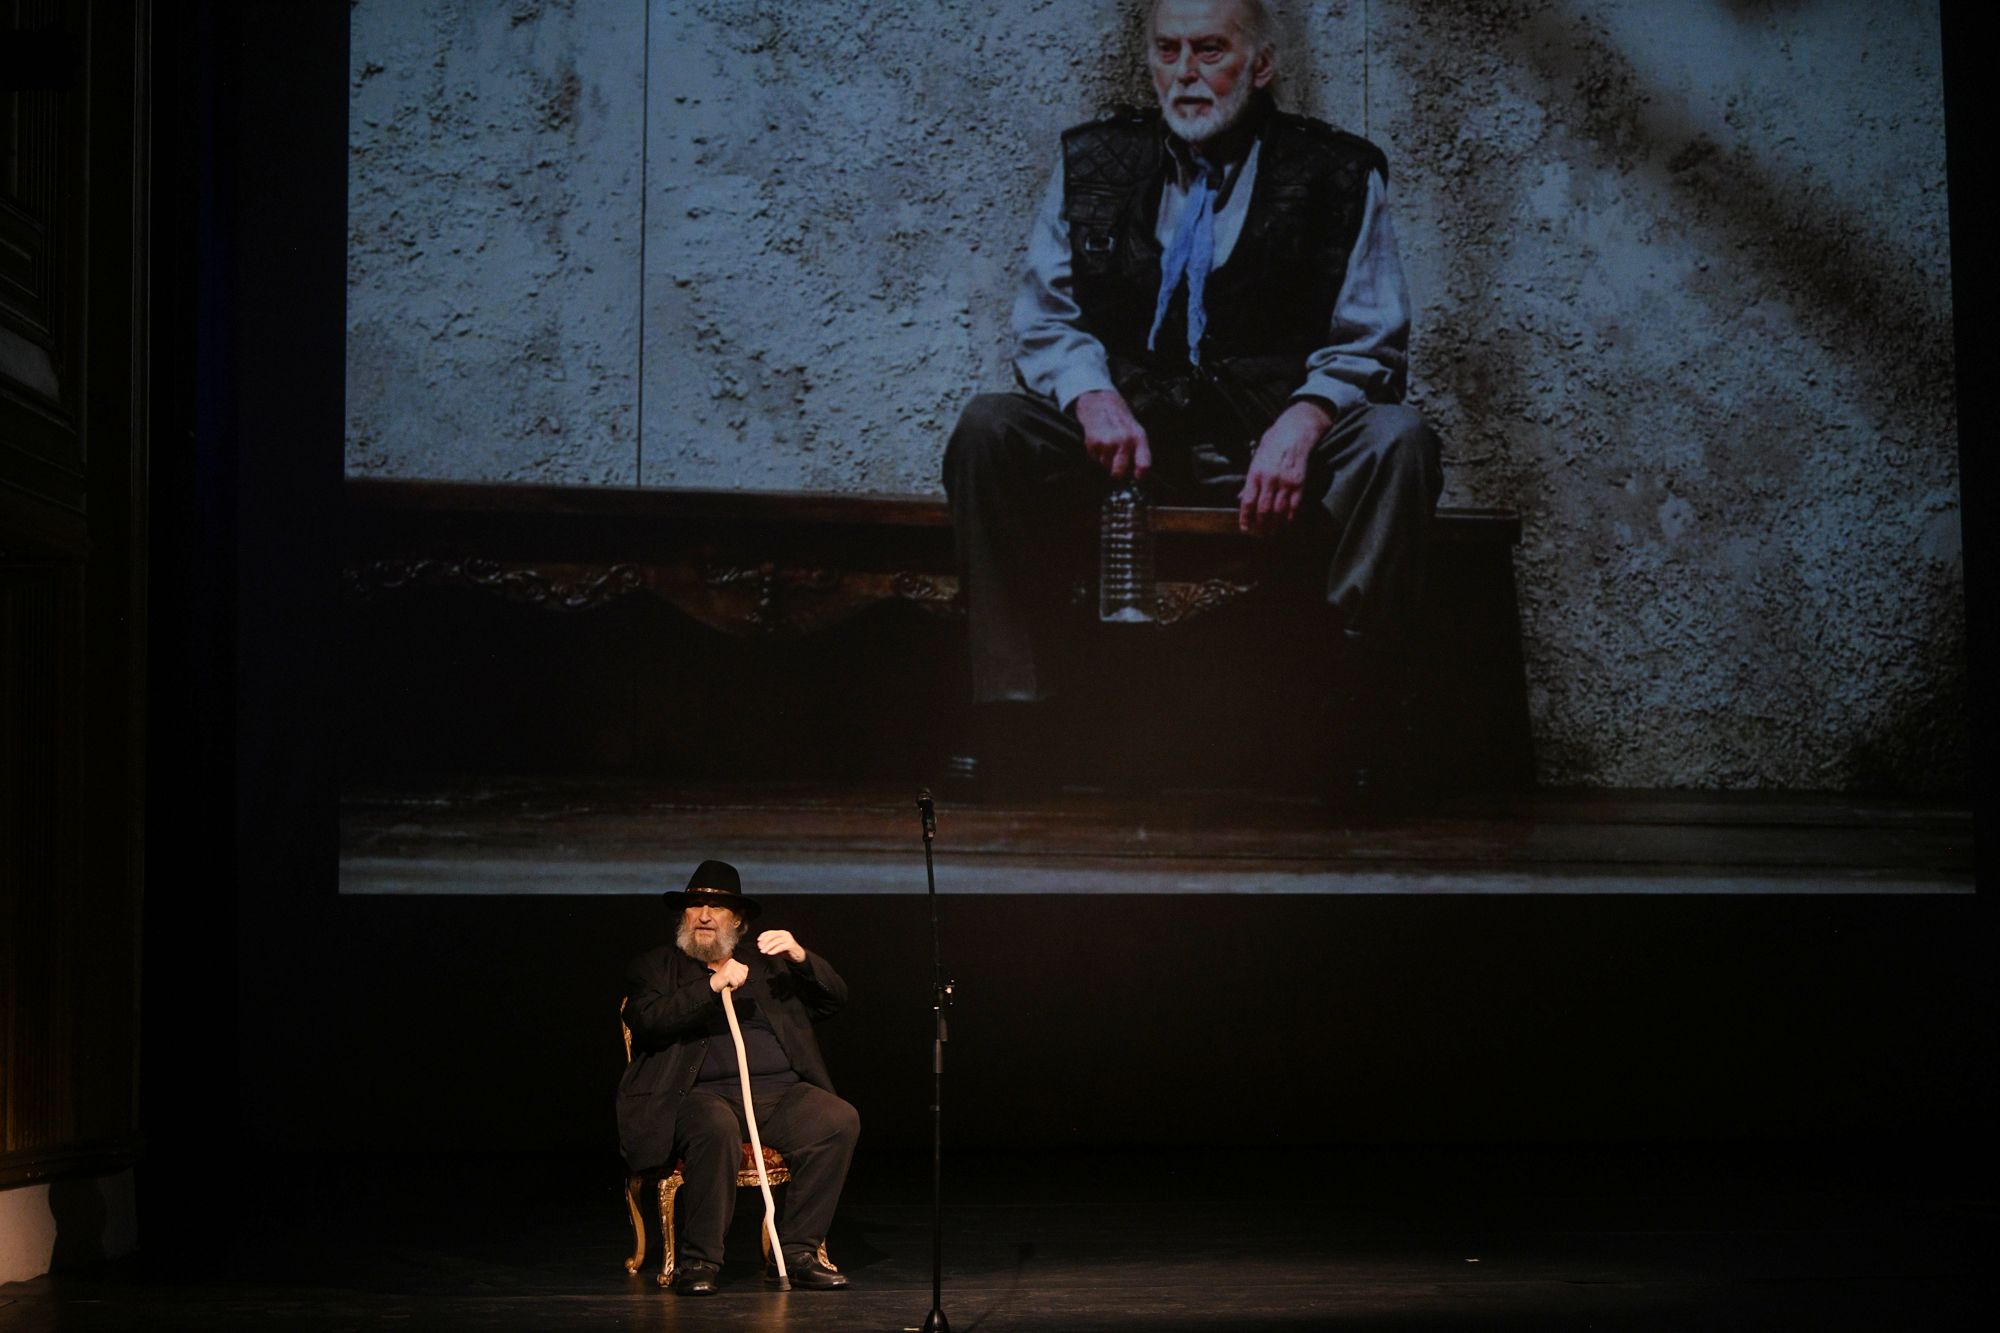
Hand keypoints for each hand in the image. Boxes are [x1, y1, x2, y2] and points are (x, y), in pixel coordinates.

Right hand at [708, 958, 749, 991]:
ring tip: (729, 983)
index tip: (735, 978)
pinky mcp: (727, 974)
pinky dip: (733, 987)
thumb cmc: (723, 980)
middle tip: (732, 982)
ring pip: (740, 980)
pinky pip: (736, 984)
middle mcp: (731, 963)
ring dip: (736, 984)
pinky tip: (727, 985)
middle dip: (739, 981)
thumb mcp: (732, 972)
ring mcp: (729, 968)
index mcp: (733, 961)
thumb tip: (747, 969)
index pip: (745, 969)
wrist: (712, 984)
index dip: (742, 977)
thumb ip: (740, 970)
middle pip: (744, 975)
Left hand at [756, 930, 806, 963]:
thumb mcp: (777, 945)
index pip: (770, 932)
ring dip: (768, 947)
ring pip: (776, 941)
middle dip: (765, 942)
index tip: (758, 941)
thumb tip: (760, 944)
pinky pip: (781, 947)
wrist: (798, 955)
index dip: (763, 936)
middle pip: (772, 936)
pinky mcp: (791, 945)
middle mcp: (785, 934)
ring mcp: (789, 939)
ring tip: (763, 951)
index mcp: (781, 932)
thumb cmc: (786, 950)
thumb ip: (770, 943)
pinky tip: (770, 953)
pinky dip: (774, 950)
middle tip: (760, 948)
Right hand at [1073, 389, 1150, 480]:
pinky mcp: (1094, 442)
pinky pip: (1094, 459)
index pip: (1144, 465)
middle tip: (1115, 468)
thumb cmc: (1119, 418)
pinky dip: (1095, 454)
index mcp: (1138, 438)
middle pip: (1119, 472)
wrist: (1099, 401)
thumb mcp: (1136, 430)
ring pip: (1105, 467)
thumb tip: (1138, 473)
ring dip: (1104, 461)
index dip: (1140, 475)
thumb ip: (1139, 451)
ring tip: (1106, 447)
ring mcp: (1108, 442)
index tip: (1136, 478)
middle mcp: (1125, 440)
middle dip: (1116, 473)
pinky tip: (1098, 443)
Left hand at [1239, 399, 1331, 534]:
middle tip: (1259, 535)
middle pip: (1263, 509)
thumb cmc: (1273, 444)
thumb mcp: (1256, 459)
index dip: (1245, 517)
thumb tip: (1240, 498)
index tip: (1245, 528)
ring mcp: (1285, 482)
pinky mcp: (1299, 483)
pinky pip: (1294, 505)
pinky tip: (1287, 523)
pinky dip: (1290, 516)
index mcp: (1255, 473)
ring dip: (1275, 525)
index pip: (1247, 501)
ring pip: (1278, 510)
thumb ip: (1249, 480)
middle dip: (1260, 525)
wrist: (1295, 432)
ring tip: (1272, 534)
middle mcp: (1270, 479)